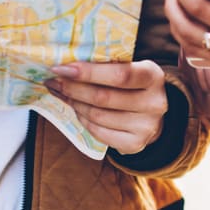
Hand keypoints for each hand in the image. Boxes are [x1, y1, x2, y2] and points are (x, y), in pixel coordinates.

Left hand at [45, 60, 166, 155]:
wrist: (151, 115)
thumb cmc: (133, 86)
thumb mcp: (129, 68)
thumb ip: (105, 65)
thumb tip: (64, 65)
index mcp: (153, 76)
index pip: (120, 74)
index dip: (88, 72)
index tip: (62, 69)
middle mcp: (154, 102)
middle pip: (104, 97)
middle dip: (74, 89)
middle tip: (55, 81)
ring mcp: (146, 126)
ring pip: (98, 116)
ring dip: (75, 104)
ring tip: (64, 94)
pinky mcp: (135, 143)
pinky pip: (99, 132)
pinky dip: (83, 120)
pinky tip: (78, 110)